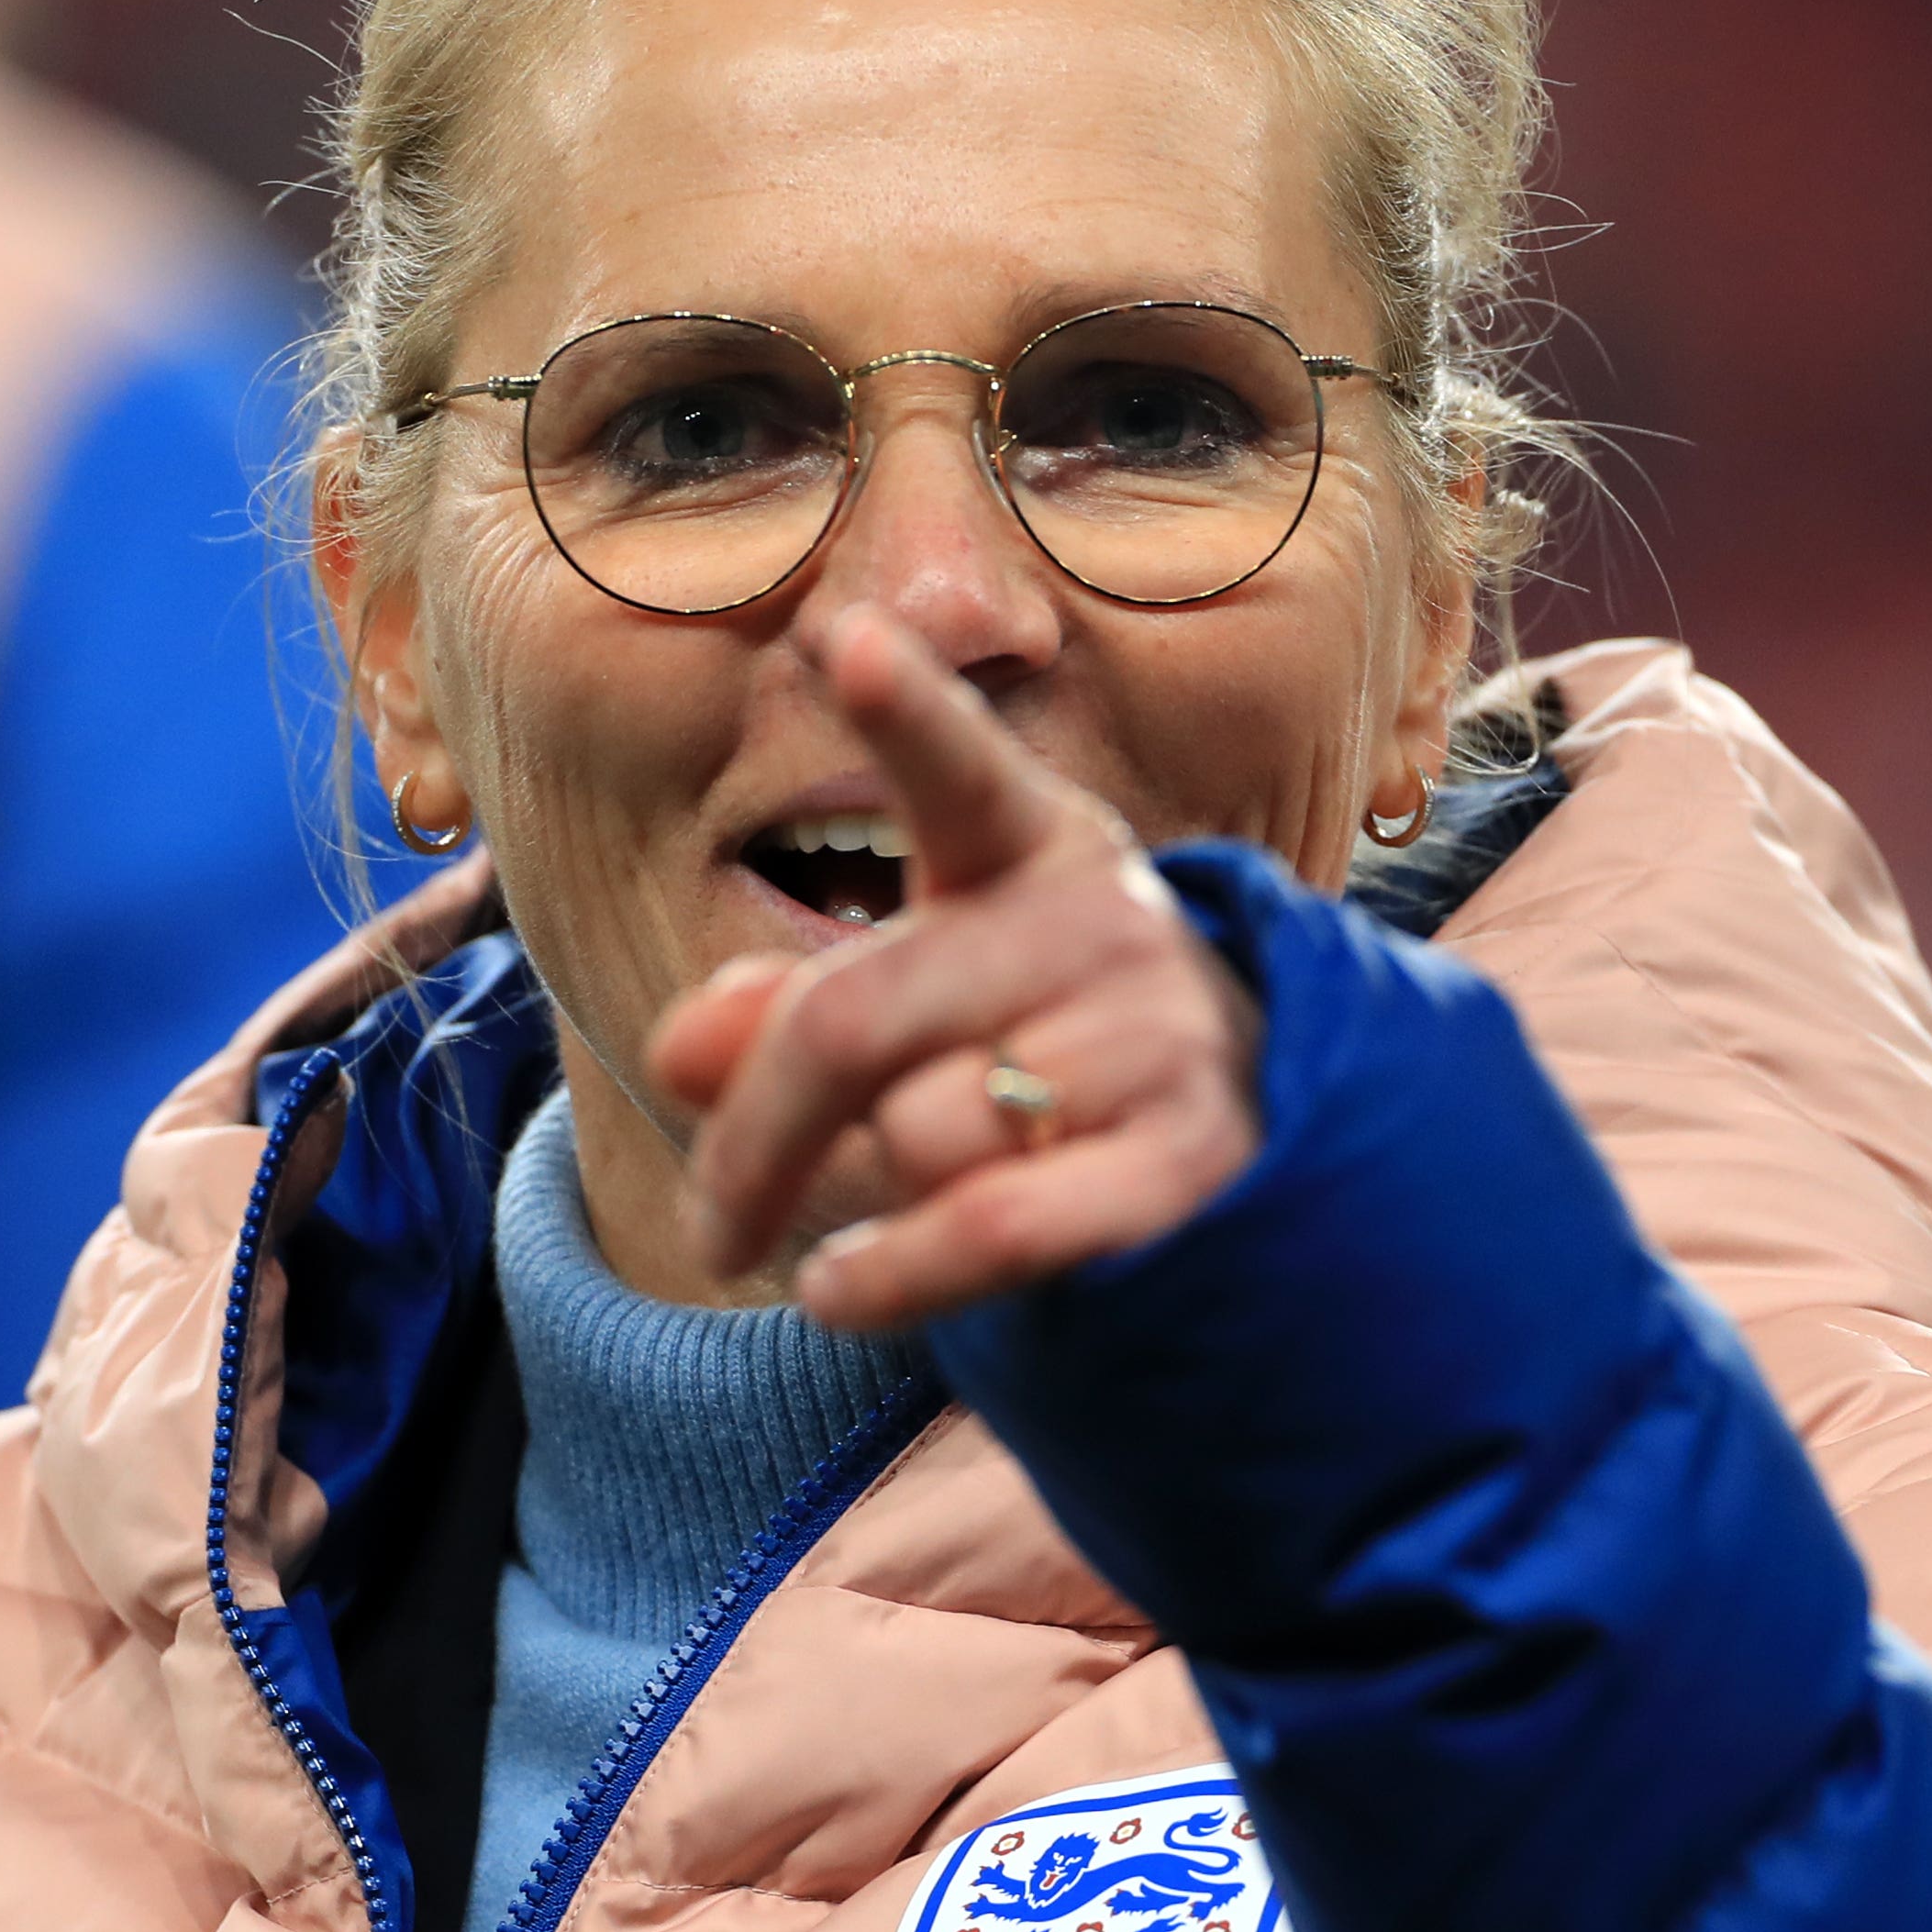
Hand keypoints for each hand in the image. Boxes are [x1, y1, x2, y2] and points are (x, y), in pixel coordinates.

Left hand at [649, 607, 1264, 1330]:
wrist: (1251, 1158)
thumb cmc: (1041, 1063)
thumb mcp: (918, 1012)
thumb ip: (785, 1020)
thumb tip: (679, 1049)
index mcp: (1034, 846)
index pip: (959, 770)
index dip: (906, 710)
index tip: (850, 640)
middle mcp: (1104, 921)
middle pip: (853, 1019)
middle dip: (751, 1139)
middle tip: (710, 1227)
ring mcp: (1157, 1038)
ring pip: (919, 1132)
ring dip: (868, 1203)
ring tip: (886, 1220)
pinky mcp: (1184, 1164)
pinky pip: (985, 1227)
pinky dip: (887, 1277)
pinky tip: (838, 1292)